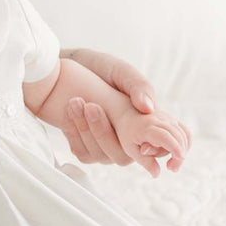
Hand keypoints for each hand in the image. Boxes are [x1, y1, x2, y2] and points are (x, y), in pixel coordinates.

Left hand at [57, 48, 189, 166]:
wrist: (69, 70)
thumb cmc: (102, 69)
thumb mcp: (122, 72)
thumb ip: (138, 86)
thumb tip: (148, 108)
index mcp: (144, 122)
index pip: (158, 148)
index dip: (152, 149)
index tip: (133, 138)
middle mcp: (127, 140)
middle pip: (122, 157)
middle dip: (103, 132)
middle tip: (90, 106)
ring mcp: (107, 147)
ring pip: (102, 155)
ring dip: (86, 130)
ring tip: (74, 103)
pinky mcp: (87, 149)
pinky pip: (83, 153)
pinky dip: (74, 133)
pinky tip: (67, 113)